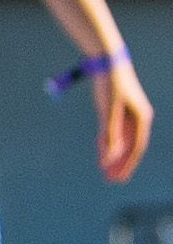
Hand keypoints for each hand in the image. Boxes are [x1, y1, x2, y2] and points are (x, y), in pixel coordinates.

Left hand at [100, 56, 154, 185]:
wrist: (107, 62)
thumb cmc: (111, 84)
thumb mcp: (109, 109)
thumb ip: (110, 131)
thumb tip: (110, 154)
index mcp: (142, 118)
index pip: (137, 147)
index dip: (128, 163)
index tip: (120, 177)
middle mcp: (137, 119)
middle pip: (130, 147)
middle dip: (120, 164)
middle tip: (112, 180)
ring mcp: (127, 115)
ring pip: (121, 141)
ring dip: (113, 155)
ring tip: (105, 171)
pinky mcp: (116, 111)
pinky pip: (113, 131)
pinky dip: (107, 143)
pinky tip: (102, 152)